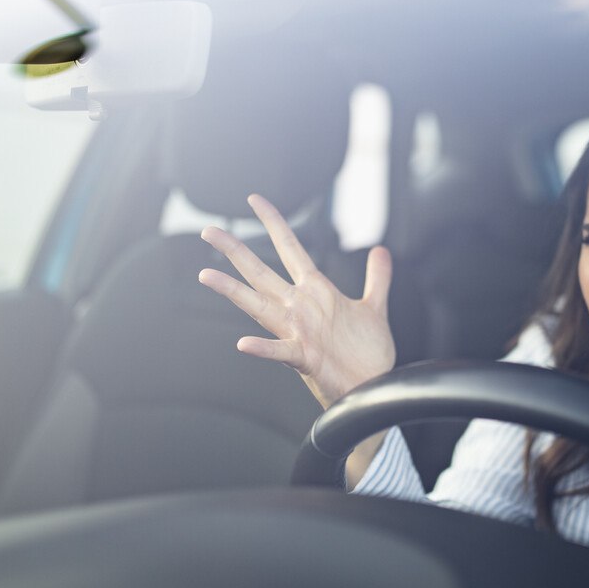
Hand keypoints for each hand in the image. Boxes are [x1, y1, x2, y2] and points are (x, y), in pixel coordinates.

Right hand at [198, 194, 395, 408]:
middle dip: (236, 250)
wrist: (372, 387)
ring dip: (233, 291)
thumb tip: (382, 251)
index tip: (254, 199)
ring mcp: (299, 331)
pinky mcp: (304, 357)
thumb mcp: (374, 307)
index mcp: (316, 291)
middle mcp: (300, 307)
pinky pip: (280, 351)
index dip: (274, 222)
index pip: (290, 247)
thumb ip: (377, 278)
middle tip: (208, 230)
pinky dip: (262, 348)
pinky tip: (243, 344)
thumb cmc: (367, 353)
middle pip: (262, 272)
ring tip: (206, 274)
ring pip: (259, 305)